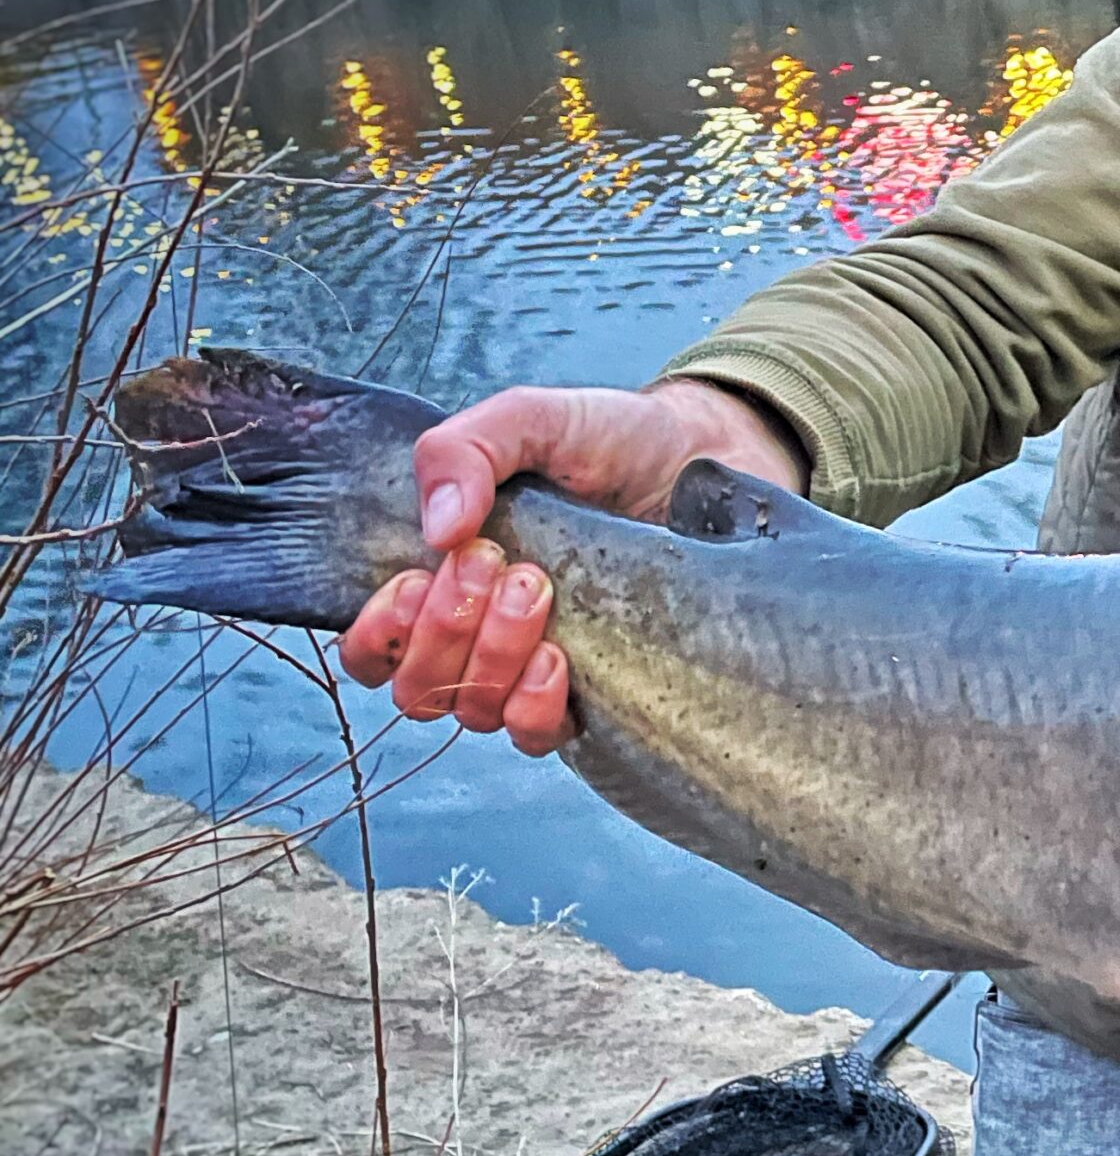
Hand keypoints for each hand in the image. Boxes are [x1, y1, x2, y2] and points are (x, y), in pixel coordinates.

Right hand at [337, 379, 806, 756]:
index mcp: (446, 576)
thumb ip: (466, 450)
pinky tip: (558, 659)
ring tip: (538, 591)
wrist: (708, 460)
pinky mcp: (596, 692)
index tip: (417, 577)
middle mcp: (481, 635)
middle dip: (446, 629)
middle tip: (501, 564)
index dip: (379, 632)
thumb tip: (439, 529)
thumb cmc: (613, 441)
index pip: (374, 646)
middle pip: (416, 686)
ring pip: (472, 711)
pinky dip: (534, 705)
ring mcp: (535, 668)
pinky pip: (537, 734)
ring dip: (492, 657)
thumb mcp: (533, 420)